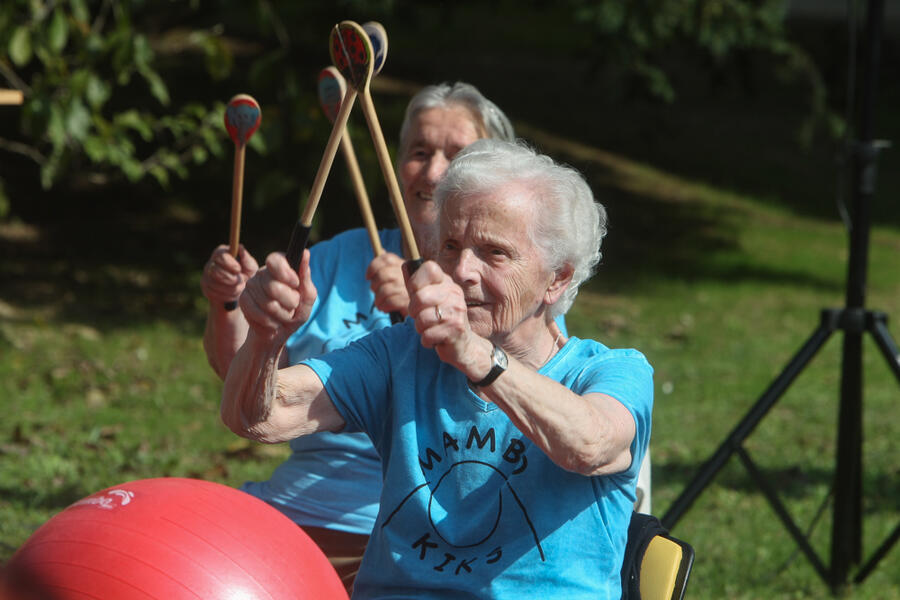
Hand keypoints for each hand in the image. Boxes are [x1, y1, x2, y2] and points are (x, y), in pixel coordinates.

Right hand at [202, 244, 257, 306]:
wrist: (241, 293)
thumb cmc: (246, 275)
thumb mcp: (250, 267)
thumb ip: (246, 259)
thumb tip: (240, 247)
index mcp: (222, 253)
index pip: (221, 256)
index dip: (230, 264)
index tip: (238, 269)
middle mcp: (211, 263)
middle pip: (215, 271)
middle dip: (230, 278)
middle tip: (241, 281)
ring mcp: (206, 275)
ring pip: (215, 284)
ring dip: (231, 288)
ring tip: (240, 287)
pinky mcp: (206, 287)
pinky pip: (213, 293)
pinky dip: (226, 295)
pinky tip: (233, 293)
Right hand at [240, 250, 316, 345]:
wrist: (278, 332)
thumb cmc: (296, 311)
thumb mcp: (307, 297)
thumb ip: (306, 277)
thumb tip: (305, 253)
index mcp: (279, 266)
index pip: (275, 260)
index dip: (286, 274)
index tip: (295, 284)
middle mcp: (262, 272)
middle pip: (274, 287)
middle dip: (290, 302)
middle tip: (293, 305)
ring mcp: (250, 285)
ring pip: (268, 304)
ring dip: (283, 315)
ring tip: (284, 315)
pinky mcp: (243, 300)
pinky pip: (259, 314)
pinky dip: (272, 322)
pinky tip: (274, 322)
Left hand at [365, 251, 408, 316]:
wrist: (425, 309)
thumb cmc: (408, 293)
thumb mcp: (401, 276)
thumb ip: (390, 264)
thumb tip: (381, 250)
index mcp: (405, 266)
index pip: (387, 259)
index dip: (373, 267)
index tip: (368, 276)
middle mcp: (409, 275)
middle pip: (383, 275)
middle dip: (375, 286)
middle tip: (376, 292)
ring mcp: (409, 289)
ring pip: (384, 290)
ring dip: (378, 299)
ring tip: (380, 303)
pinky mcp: (408, 302)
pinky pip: (390, 301)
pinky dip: (384, 306)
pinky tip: (385, 308)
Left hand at [406, 260, 486, 374]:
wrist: (464, 344)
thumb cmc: (441, 319)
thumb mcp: (429, 299)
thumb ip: (416, 285)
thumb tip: (406, 266)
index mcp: (447, 283)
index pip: (430, 268)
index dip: (416, 282)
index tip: (417, 294)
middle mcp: (454, 294)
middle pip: (420, 297)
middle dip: (414, 311)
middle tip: (421, 317)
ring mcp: (457, 311)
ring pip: (422, 319)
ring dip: (420, 328)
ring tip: (430, 328)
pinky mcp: (456, 329)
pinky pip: (427, 335)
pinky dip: (427, 340)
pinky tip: (435, 338)